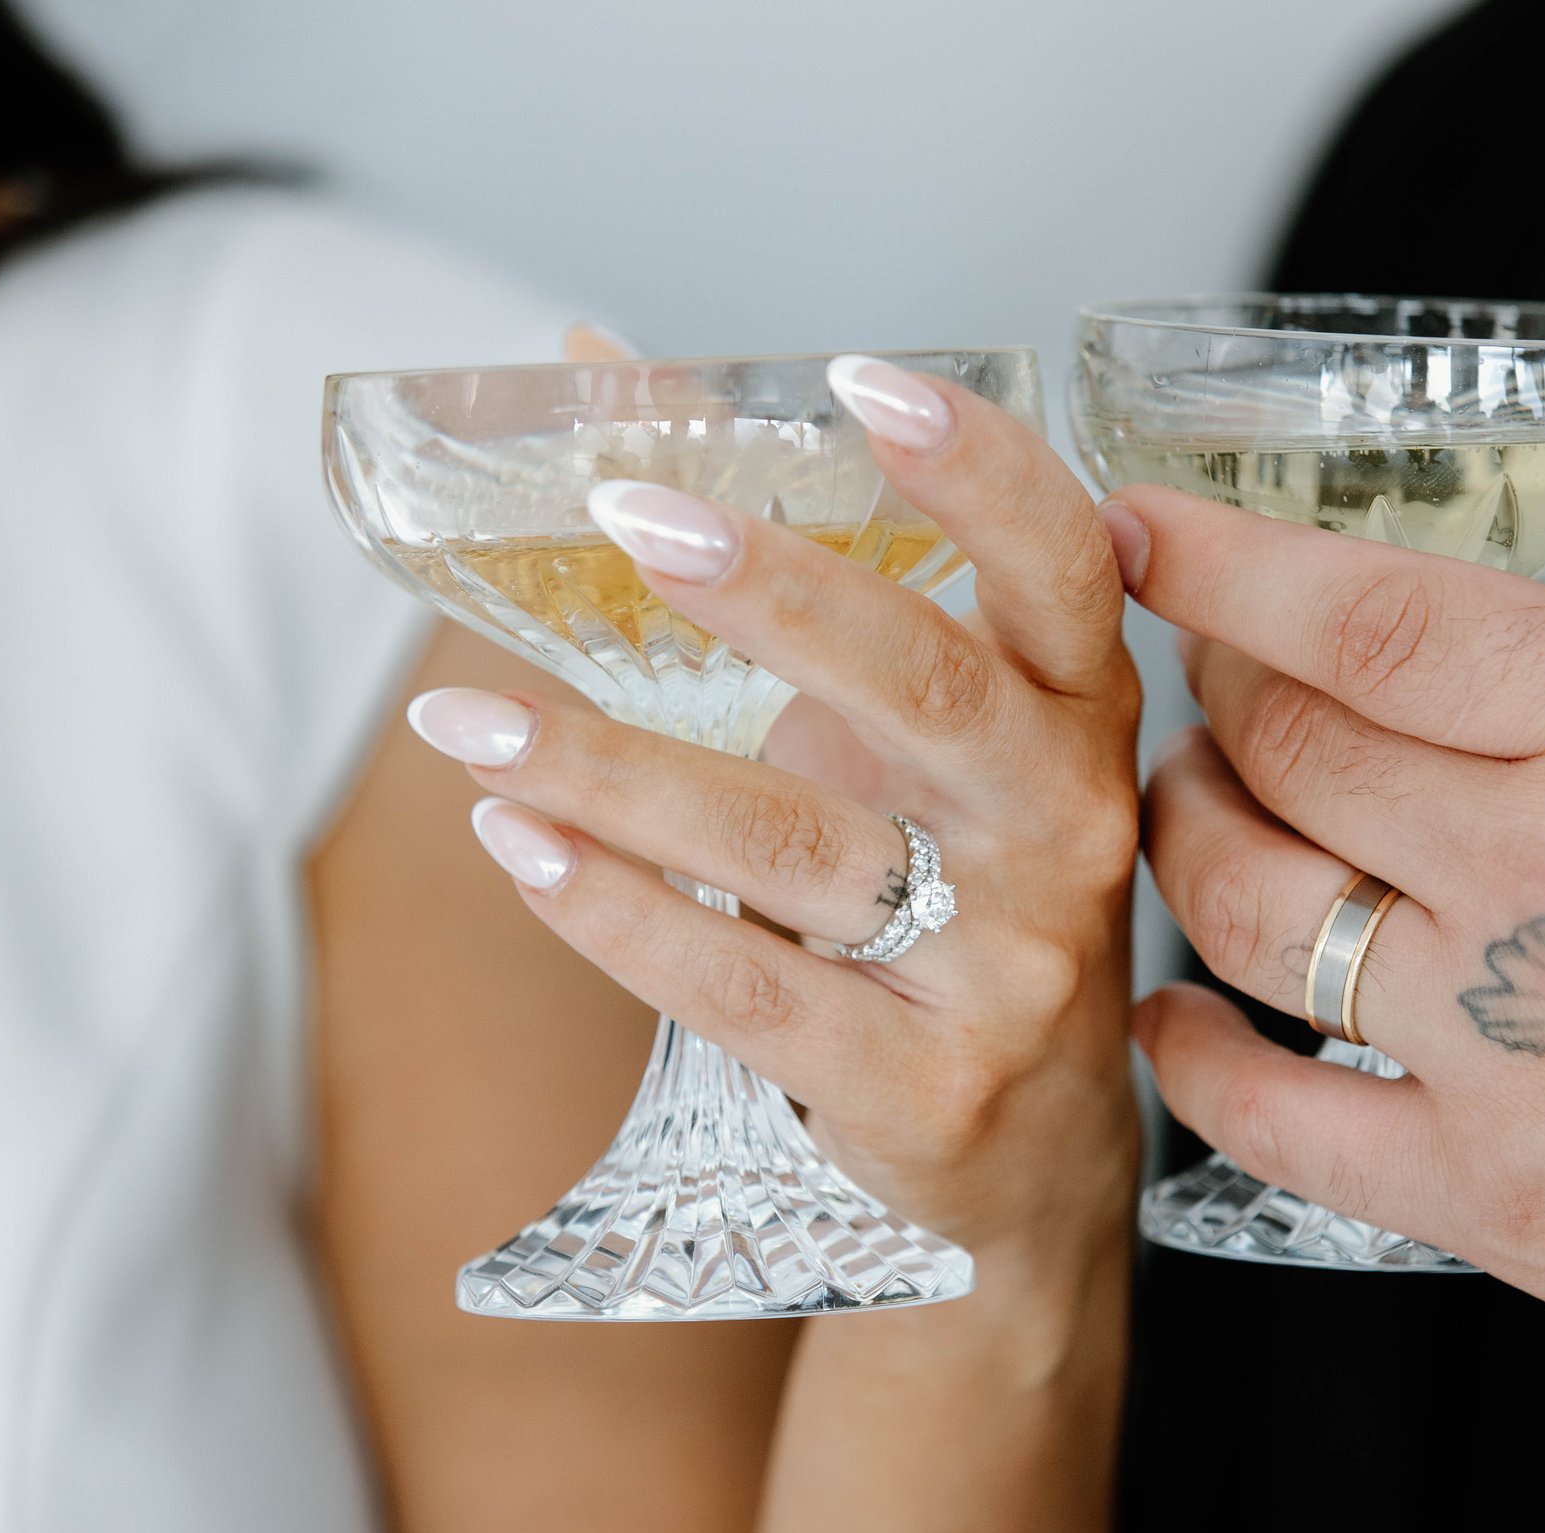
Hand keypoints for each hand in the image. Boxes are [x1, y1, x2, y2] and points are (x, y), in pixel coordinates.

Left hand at [409, 358, 1141, 1273]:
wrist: (1026, 1155)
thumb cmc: (952, 894)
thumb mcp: (915, 740)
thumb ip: (787, 562)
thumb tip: (599, 366)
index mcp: (1076, 713)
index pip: (1065, 567)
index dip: (982, 472)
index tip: (861, 380)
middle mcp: (1063, 829)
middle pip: (930, 693)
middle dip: (777, 595)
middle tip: (626, 514)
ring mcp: (1007, 967)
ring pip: (796, 849)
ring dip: (615, 772)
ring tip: (468, 718)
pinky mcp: (926, 1086)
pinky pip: (743, 990)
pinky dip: (613, 913)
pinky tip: (515, 844)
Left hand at [1123, 380, 1544, 1417]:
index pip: (1372, 619)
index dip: (1231, 563)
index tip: (1147, 526)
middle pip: (1289, 749)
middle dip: (1219, 682)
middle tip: (1216, 662)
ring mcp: (1506, 1048)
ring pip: (1250, 909)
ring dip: (1190, 835)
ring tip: (1203, 798)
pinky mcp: (1486, 1191)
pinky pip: (1272, 1119)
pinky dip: (1192, 1058)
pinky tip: (1179, 1012)